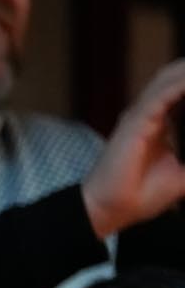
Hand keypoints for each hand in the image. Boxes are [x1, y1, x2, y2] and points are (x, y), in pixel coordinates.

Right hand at [82, 59, 184, 237]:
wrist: (111, 210)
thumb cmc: (140, 196)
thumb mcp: (183, 177)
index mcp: (159, 122)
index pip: (180, 89)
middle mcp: (147, 114)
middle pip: (172, 77)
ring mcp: (139, 116)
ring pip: (167, 80)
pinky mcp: (134, 123)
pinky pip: (160, 96)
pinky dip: (180, 85)